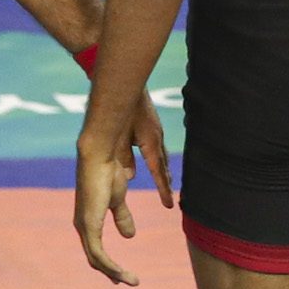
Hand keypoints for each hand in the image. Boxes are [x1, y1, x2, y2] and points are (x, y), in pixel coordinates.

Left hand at [74, 133, 140, 285]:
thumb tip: (130, 236)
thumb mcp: (119, 200)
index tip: (123, 275)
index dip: (109, 264)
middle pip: (95, 259)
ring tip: (132, 281)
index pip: (96, 249)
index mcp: (89, 220)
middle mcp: (83, 226)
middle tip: (128, 282)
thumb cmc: (108, 172)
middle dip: (111, 273)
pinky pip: (98, 254)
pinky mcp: (89, 225)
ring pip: (96, 260)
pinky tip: (122, 274)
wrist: (102, 157)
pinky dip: (110, 267)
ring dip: (114, 273)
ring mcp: (84, 227)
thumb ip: (123, 217)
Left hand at [130, 94, 174, 209]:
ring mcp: (156, 131)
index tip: (168, 204)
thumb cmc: (120, 109)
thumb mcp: (118, 135)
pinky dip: (159, 159)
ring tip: (167, 184)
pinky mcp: (152, 126)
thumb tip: (129, 175)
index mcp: (150, 142)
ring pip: (162, 156)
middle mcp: (156, 138)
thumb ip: (123, 156)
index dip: (163, 189)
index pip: (158, 171)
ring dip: (163, 170)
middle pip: (163, 165)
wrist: (126, 83)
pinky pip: (158, 147)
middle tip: (169, 199)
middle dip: (165, 182)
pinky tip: (157, 161)